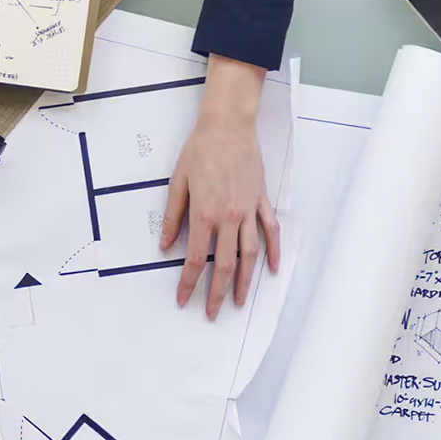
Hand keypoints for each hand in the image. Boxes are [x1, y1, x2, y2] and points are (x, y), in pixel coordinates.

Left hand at [161, 54, 280, 319]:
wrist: (228, 126)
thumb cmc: (200, 151)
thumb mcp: (177, 183)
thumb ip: (173, 217)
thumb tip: (166, 245)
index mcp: (204, 214)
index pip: (195, 260)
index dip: (189, 284)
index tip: (183, 300)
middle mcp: (229, 217)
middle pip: (226, 266)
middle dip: (218, 293)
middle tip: (212, 313)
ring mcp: (248, 211)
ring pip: (250, 255)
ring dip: (246, 281)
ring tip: (240, 303)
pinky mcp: (261, 202)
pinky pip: (270, 231)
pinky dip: (274, 251)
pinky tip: (273, 269)